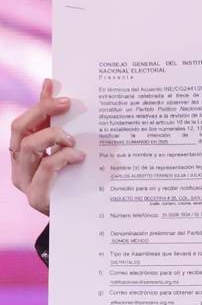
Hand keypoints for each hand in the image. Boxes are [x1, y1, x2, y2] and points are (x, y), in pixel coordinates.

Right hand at [9, 78, 85, 216]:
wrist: (78, 219)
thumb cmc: (73, 182)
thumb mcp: (66, 153)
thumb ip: (60, 127)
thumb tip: (54, 88)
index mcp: (23, 154)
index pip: (23, 123)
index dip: (37, 103)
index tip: (54, 85)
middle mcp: (19, 166)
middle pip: (20, 130)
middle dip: (42, 112)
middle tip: (68, 104)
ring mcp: (25, 182)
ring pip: (27, 147)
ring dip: (52, 135)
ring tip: (73, 139)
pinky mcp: (37, 197)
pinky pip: (45, 168)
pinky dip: (63, 157)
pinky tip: (80, 157)